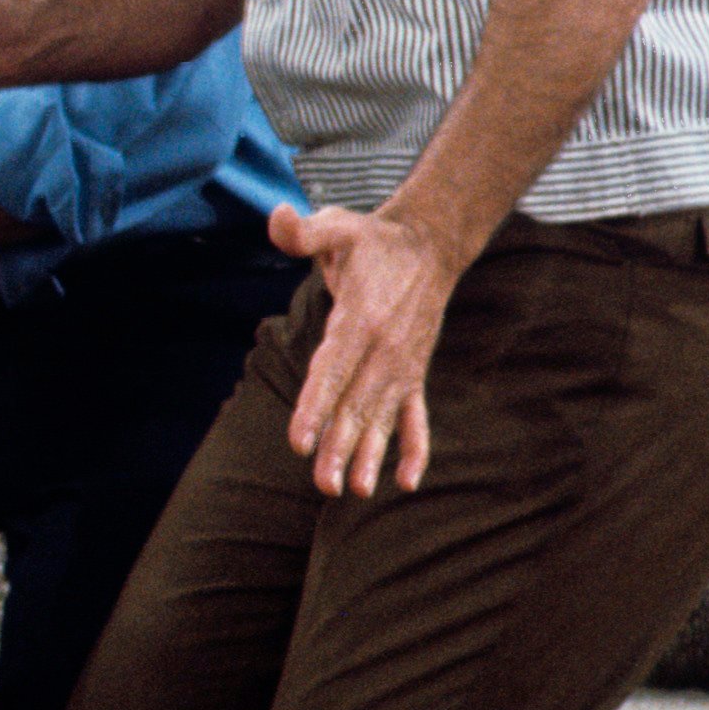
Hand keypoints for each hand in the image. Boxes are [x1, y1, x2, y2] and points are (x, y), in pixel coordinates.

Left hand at [270, 202, 465, 496]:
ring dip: (369, 455)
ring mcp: (403, 365)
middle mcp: (385, 349)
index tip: (300, 441)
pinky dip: (415, 448)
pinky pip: (417, 417)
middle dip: (338, 445)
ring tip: (353, 491)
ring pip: (381, 417)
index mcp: (361, 318)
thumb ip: (305, 230)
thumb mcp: (337, 225)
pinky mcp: (414, 373)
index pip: (332, 369)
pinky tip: (408, 482)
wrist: (430, 246)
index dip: (315, 405)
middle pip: (355, 404)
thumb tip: (279, 218)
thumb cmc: (371, 241)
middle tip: (323, 485)